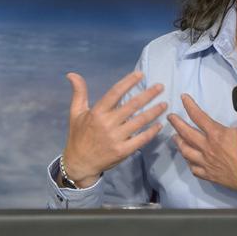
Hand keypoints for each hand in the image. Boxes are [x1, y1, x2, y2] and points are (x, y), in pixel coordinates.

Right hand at [61, 70, 166, 186]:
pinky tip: (159, 124)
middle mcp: (107, 124)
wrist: (79, 163)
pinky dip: (151, 131)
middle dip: (148, 95)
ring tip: (164, 104)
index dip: (128, 82)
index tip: (140, 74)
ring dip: (154, 112)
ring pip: (139, 121)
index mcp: (97, 112)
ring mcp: (116, 138)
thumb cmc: (78, 135)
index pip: (115, 93)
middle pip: (132, 105)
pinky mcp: (123, 151)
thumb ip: (79, 92)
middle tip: (160, 87)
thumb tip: (72, 74)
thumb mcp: (75, 113)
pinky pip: (141, 139)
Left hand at [168, 93, 236, 196]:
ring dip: (178, 142)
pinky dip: (188, 161)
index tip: (183, 98)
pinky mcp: (209, 175)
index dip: (189, 105)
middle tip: (170, 117)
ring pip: (185, 151)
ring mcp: (206, 163)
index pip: (198, 116)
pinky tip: (188, 158)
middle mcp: (207, 148)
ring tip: (175, 137)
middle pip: (185, 133)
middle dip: (176, 123)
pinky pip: (193, 168)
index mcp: (216, 134)